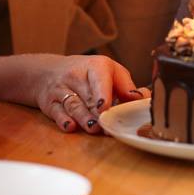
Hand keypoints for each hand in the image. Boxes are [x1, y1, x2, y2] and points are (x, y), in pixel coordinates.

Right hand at [29, 54, 150, 134]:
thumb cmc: (89, 73)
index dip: (103, 93)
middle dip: (98, 113)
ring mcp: (61, 89)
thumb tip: (144, 100)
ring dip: (83, 118)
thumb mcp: (110, 72)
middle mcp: (76, 76)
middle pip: (89, 96)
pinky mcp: (49, 103)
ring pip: (73, 105)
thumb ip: (126, 87)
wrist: (50, 71)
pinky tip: (70, 126)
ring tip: (93, 128)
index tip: (106, 107)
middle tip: (108, 126)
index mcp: (96, 66)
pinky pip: (56, 112)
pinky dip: (63, 120)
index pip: (99, 78)